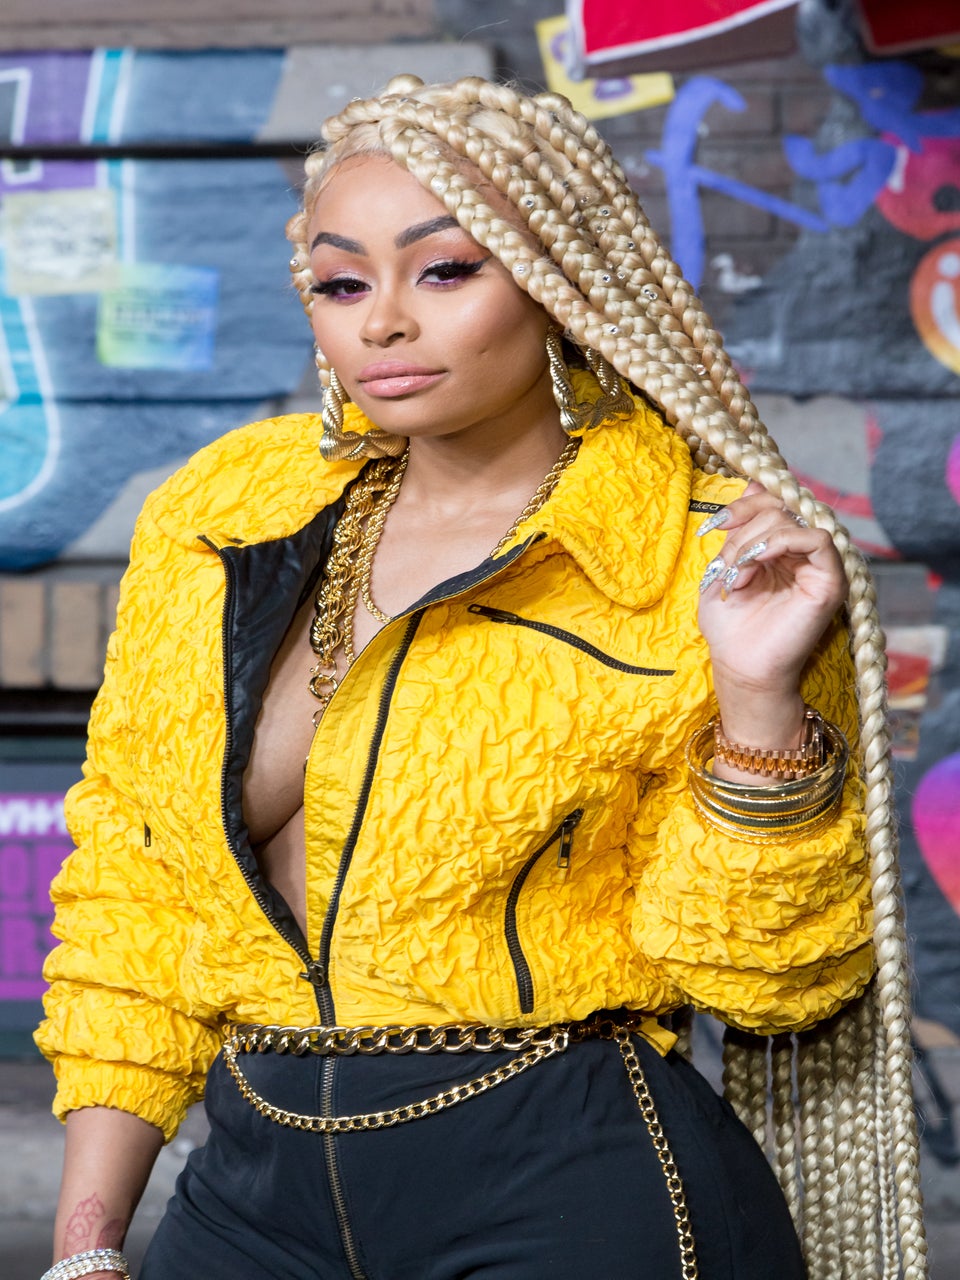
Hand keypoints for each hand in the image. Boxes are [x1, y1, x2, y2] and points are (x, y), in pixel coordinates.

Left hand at [696, 483, 845, 746]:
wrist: (740, 666)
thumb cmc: (730, 626)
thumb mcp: (725, 567)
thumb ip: (740, 529)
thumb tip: (754, 483)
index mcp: (780, 548)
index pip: (773, 502)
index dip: (744, 505)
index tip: (716, 525)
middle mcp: (803, 553)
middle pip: (780, 506)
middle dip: (744, 528)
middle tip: (727, 563)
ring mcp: (820, 566)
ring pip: (793, 519)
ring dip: (755, 540)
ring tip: (738, 573)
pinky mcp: (831, 580)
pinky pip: (818, 538)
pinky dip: (783, 540)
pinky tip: (759, 558)